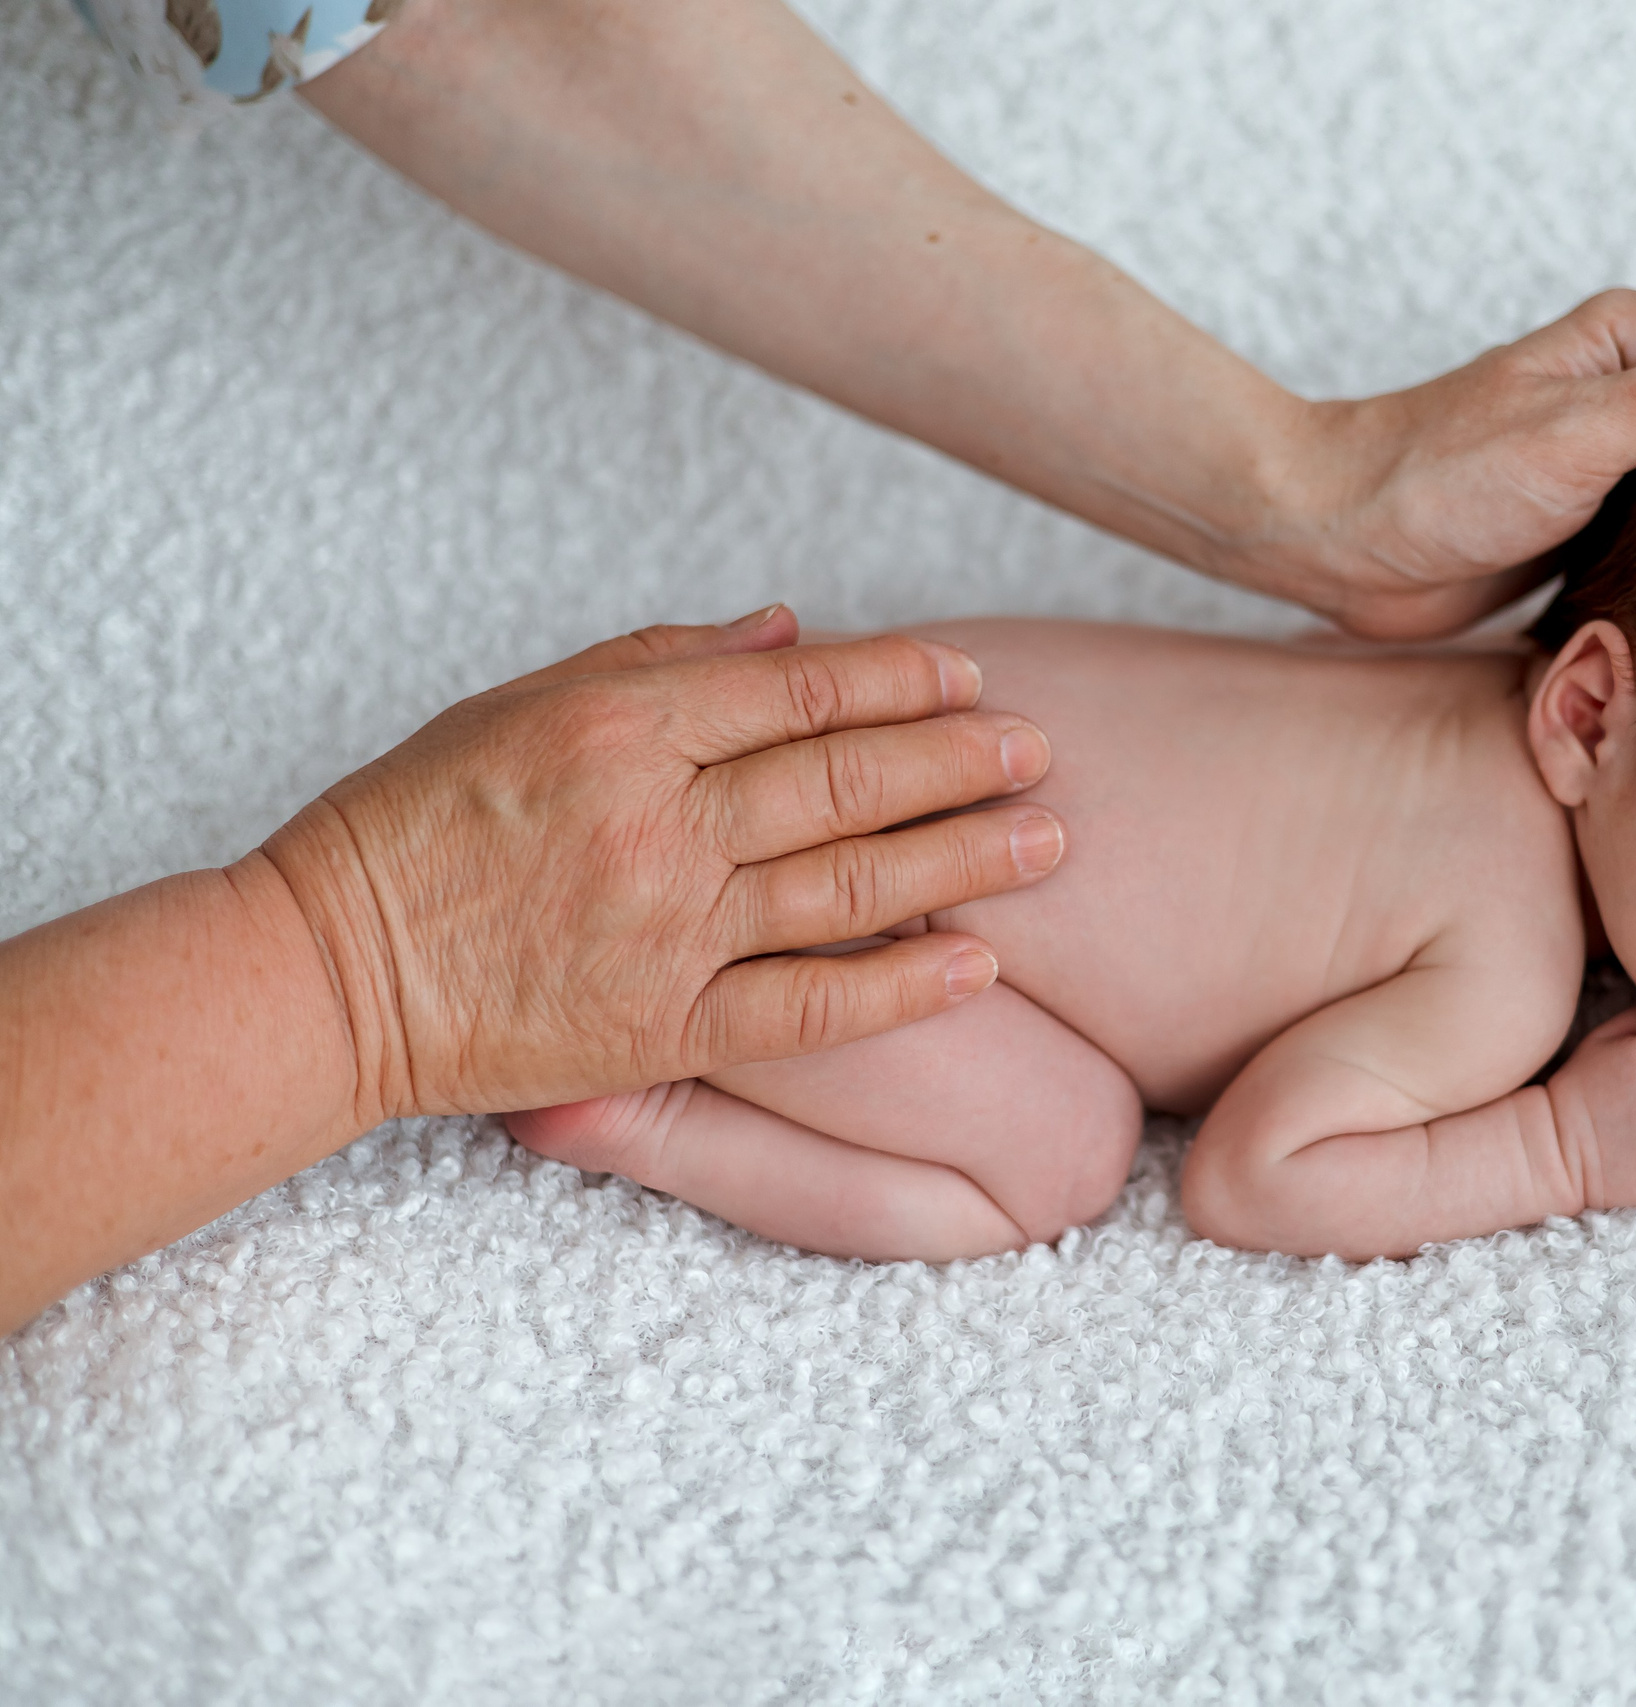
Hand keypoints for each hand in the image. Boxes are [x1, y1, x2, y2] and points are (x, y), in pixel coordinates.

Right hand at [258, 607, 1064, 1125]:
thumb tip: (788, 628)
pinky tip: (977, 964)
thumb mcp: (517, 703)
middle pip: (845, 779)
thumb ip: (660, 661)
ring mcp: (666, 930)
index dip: (900, 679)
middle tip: (1040, 748)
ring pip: (847, 883)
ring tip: (1048, 838)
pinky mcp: (663, 1029)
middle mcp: (656, 821)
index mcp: (620, 727)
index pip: (799, 692)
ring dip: (962, 856)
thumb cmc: (413, 823)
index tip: (972, 674)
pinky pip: (806, 1005)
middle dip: (960, 757)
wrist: (326, 972)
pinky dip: (898, 986)